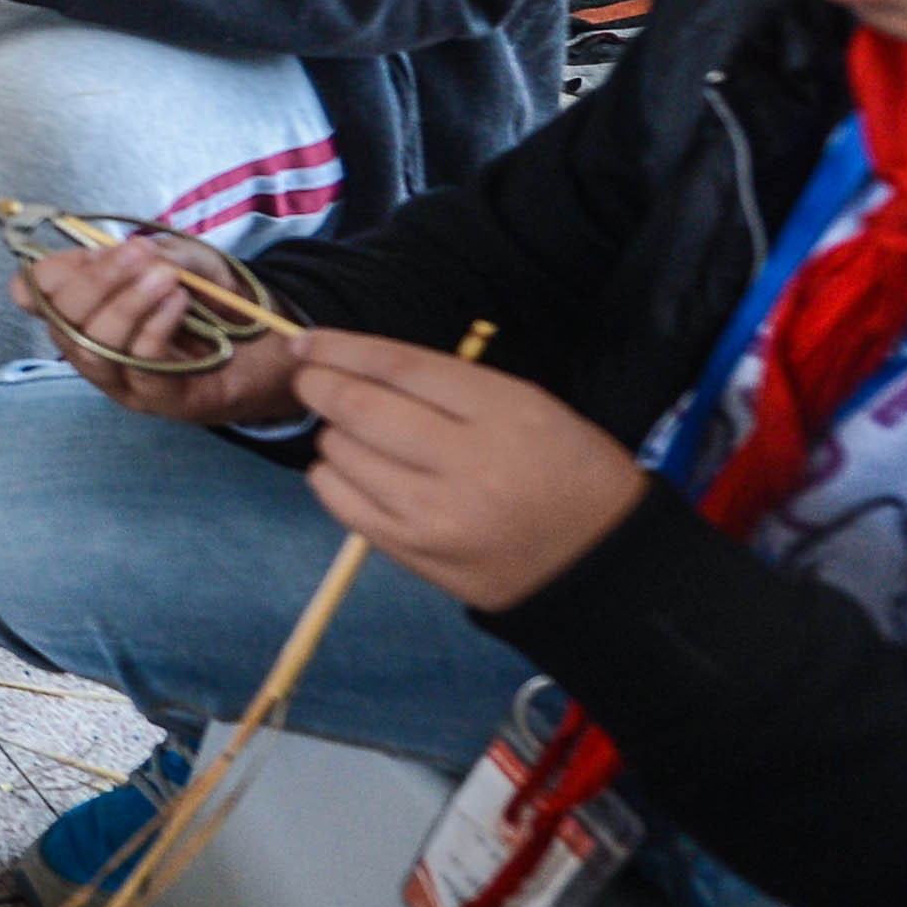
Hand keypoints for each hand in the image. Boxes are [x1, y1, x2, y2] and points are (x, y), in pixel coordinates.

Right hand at [16, 233, 304, 424]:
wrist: (267, 346)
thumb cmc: (213, 300)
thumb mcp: (182, 260)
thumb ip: (149, 254)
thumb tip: (111, 252)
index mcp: (85, 310)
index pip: (35, 296)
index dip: (44, 277)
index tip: (85, 254)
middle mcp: (91, 350)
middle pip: (63, 322)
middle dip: (97, 282)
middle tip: (139, 254)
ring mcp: (121, 382)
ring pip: (94, 348)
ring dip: (126, 304)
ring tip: (165, 277)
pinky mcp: (158, 401)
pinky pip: (139, 366)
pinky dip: (155, 326)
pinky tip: (179, 302)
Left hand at [291, 330, 648, 609]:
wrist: (599, 563)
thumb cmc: (568, 472)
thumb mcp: (531, 407)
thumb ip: (451, 388)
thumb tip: (363, 369)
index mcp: (505, 411)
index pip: (400, 366)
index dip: (342, 348)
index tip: (307, 343)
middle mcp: (466, 461)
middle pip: (361, 409)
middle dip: (320, 386)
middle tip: (308, 379)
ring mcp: (435, 513)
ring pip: (344, 455)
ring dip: (332, 434)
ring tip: (349, 431)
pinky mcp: (416, 552)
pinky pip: (344, 504)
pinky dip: (331, 478)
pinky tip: (345, 469)